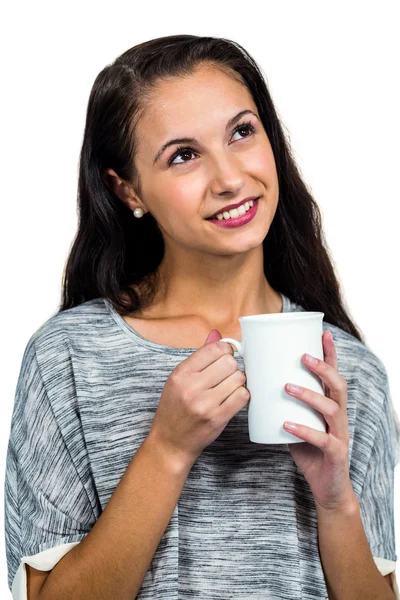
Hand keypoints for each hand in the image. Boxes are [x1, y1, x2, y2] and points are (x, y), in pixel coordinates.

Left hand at [283, 329, 356, 512]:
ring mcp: (340, 434)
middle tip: (302, 357)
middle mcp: (339, 416)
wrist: (326, 487)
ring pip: (332, 408)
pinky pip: (322, 439)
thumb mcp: (297, 422)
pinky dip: (303, 430)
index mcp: (330, 405)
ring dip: (309, 395)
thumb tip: (255, 384)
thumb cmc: (309, 450)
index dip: (330, 354)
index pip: (334, 374)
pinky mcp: (336, 453)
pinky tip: (286, 424)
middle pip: (338, 385)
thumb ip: (283, 405)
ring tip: (287, 387)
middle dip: (322, 368)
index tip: (323, 333)